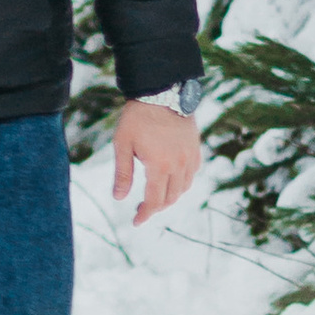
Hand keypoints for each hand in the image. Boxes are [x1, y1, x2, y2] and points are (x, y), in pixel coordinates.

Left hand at [112, 97, 200, 225]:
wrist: (162, 92)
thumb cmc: (138, 117)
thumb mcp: (123, 144)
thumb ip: (122, 173)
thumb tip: (119, 198)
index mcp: (159, 165)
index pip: (154, 201)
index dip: (145, 214)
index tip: (136, 222)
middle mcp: (179, 165)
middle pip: (169, 198)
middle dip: (155, 208)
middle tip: (140, 208)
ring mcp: (190, 157)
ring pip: (183, 189)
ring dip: (169, 197)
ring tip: (154, 196)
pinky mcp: (195, 149)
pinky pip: (191, 176)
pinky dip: (181, 184)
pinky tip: (170, 181)